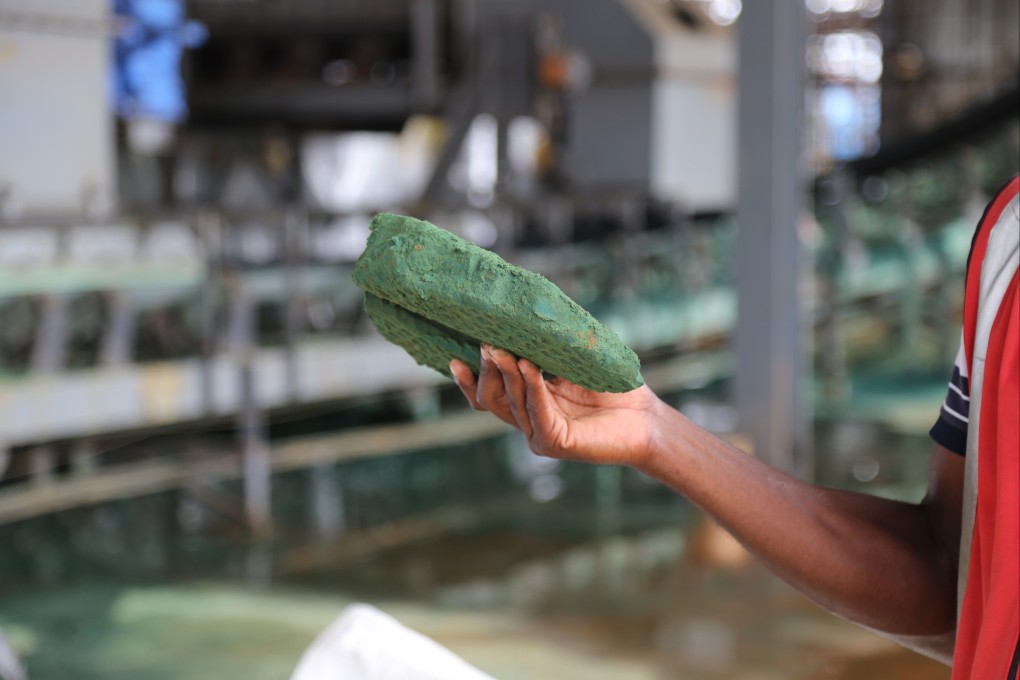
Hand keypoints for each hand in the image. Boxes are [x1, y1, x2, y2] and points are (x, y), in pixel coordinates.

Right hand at [450, 344, 665, 468]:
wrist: (648, 420)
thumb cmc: (616, 388)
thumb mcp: (576, 360)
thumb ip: (550, 346)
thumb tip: (525, 311)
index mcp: (530, 402)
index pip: (489, 393)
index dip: (469, 379)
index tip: (453, 357)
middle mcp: (529, 420)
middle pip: (491, 398)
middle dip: (486, 370)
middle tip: (486, 343)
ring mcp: (540, 434)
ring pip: (510, 404)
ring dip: (505, 374)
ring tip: (501, 349)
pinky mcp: (555, 443)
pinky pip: (536, 413)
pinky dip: (531, 388)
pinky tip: (529, 366)